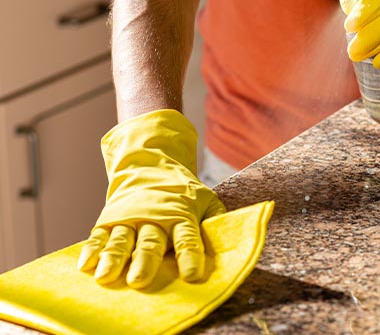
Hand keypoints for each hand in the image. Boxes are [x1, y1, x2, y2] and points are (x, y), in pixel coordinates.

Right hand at [78, 109, 226, 288]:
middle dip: (145, 261)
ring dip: (113, 258)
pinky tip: (85, 265)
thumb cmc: (183, 192)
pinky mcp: (109, 220)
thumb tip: (227, 239)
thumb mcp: (205, 199)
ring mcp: (129, 218)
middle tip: (140, 280)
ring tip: (106, 277)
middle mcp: (154, 217)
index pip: (187, 237)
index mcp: (181, 214)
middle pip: (151, 242)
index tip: (191, 275)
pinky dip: (91, 250)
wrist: (150, 165)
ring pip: (121, 240)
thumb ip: (215, 220)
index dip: (190, 256)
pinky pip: (98, 236)